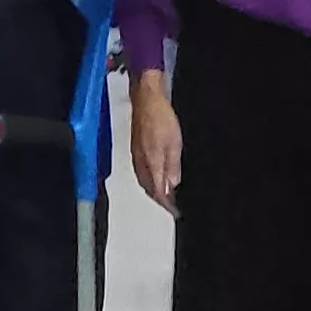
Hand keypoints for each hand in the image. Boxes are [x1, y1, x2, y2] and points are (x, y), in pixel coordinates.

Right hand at [129, 73, 181, 208]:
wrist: (145, 99)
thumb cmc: (160, 116)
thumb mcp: (174, 144)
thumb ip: (173, 167)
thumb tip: (172, 185)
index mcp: (151, 163)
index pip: (158, 192)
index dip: (167, 205)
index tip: (175, 211)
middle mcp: (141, 162)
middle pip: (148, 189)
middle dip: (159, 200)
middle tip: (170, 207)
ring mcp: (136, 156)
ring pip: (143, 181)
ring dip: (153, 191)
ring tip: (164, 196)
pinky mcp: (135, 149)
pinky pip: (141, 172)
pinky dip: (148, 180)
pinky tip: (155, 177)